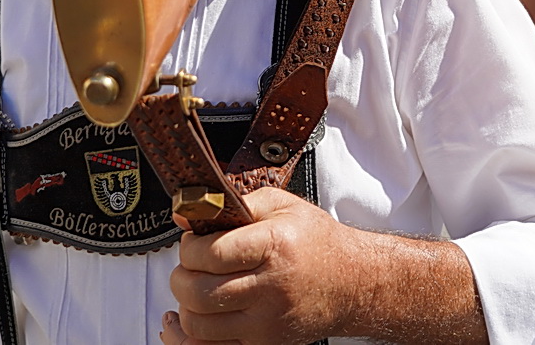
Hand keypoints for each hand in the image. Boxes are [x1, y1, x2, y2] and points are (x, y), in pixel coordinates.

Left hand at [164, 188, 356, 344]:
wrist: (352, 283)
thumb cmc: (318, 243)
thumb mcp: (283, 206)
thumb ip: (235, 204)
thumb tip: (188, 214)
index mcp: (274, 247)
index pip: (211, 254)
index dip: (190, 246)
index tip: (193, 241)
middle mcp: (270, 288)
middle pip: (199, 291)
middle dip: (181, 274)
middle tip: (190, 264)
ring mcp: (266, 322)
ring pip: (199, 323)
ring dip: (186, 303)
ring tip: (197, 286)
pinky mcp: (264, 344)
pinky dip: (193, 334)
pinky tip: (196, 315)